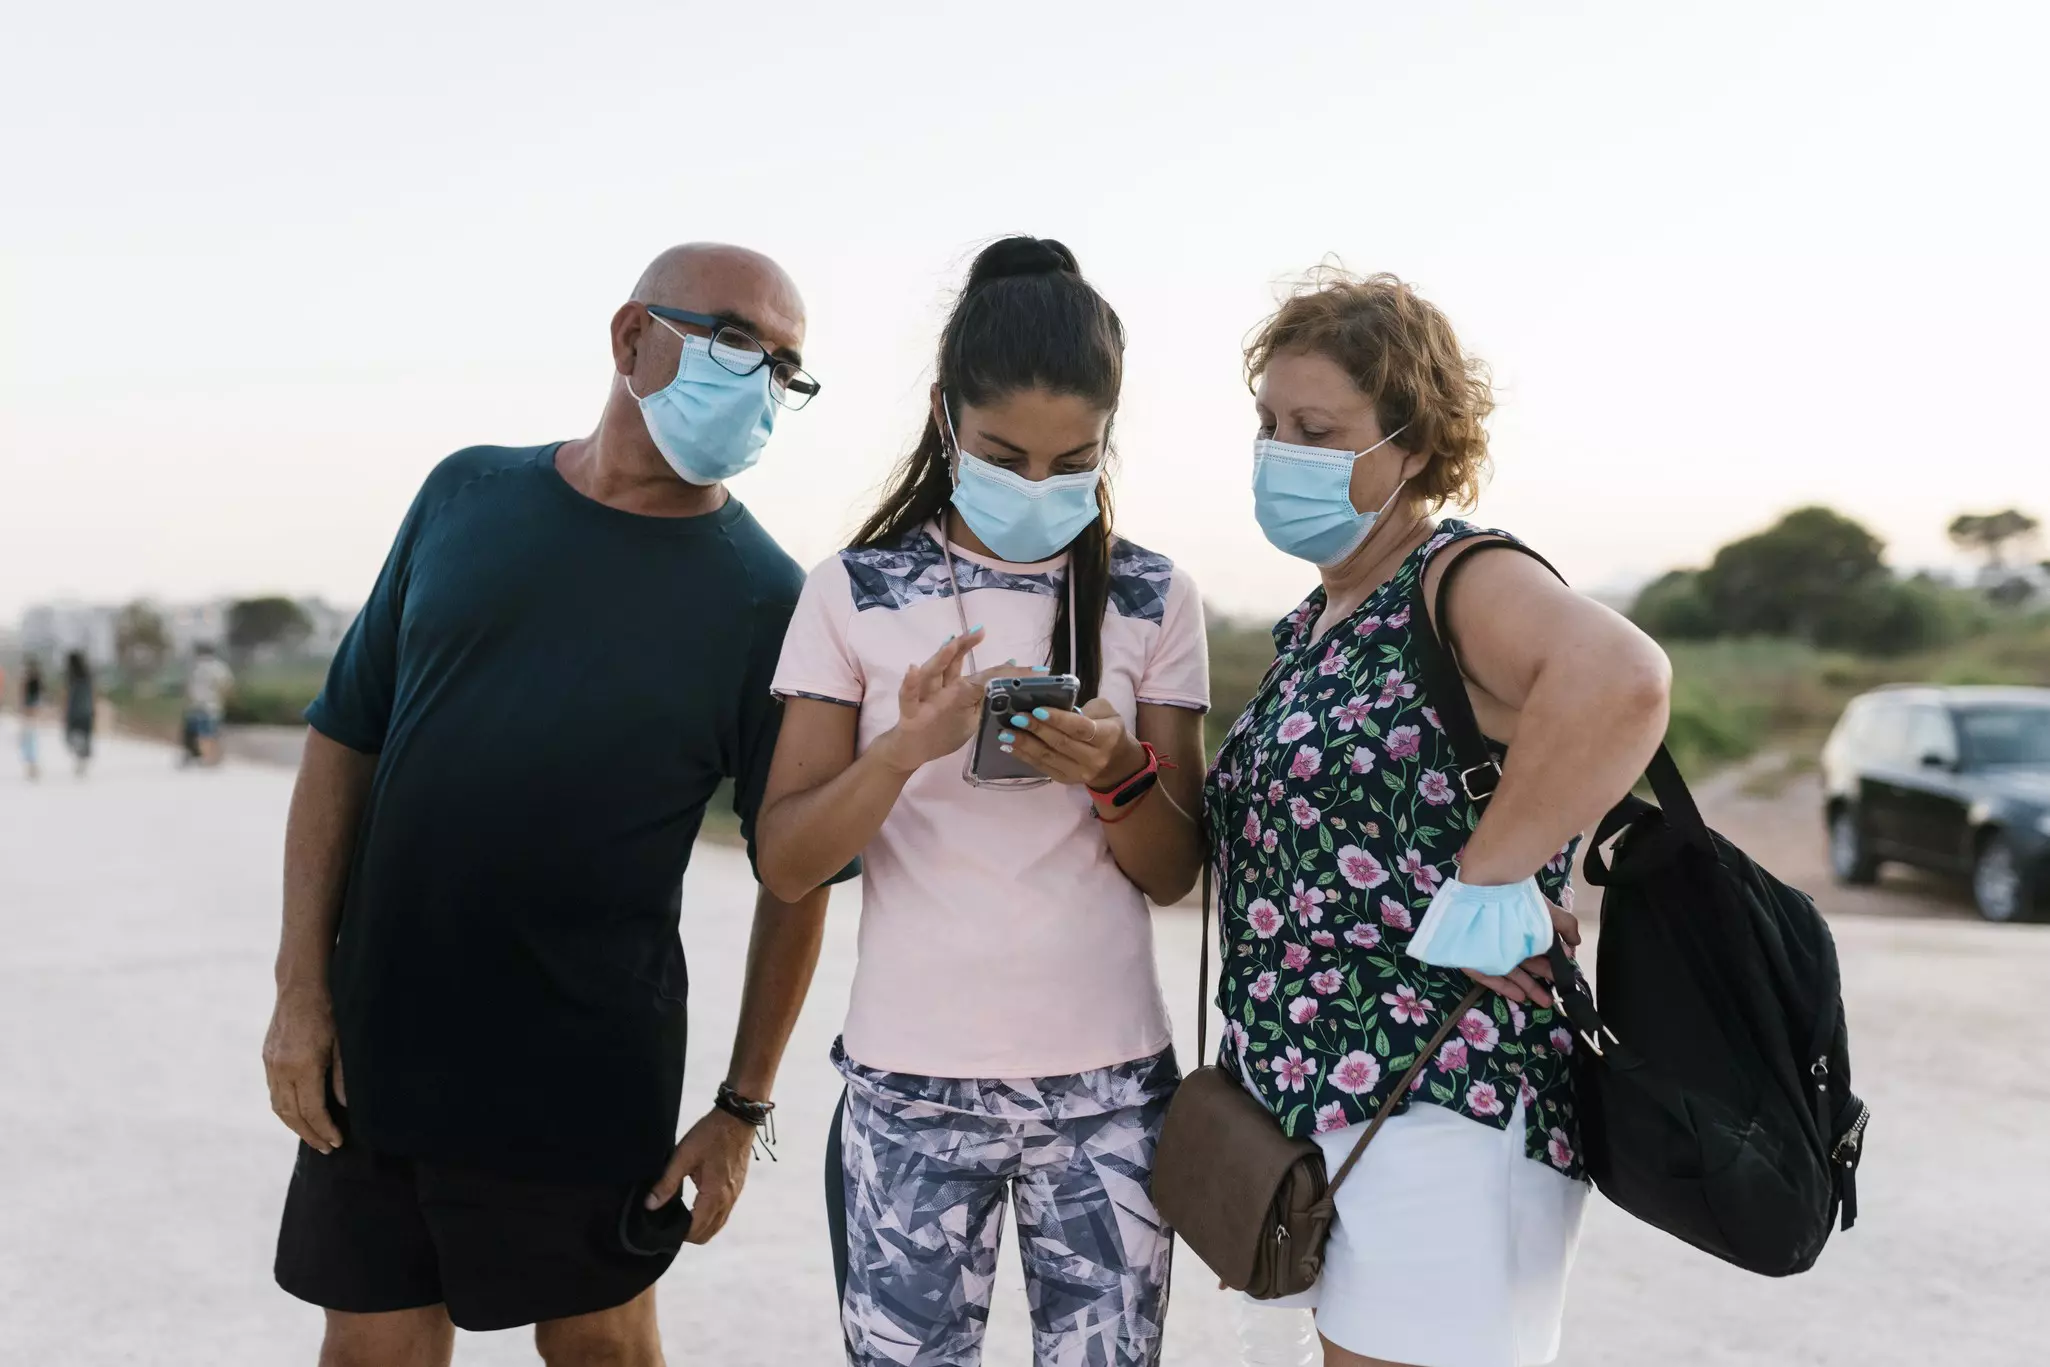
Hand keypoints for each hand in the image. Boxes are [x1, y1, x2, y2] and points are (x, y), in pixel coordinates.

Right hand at [263, 988, 343, 1152]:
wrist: (300, 984)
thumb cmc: (330, 1009)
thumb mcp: (343, 1042)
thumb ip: (343, 1076)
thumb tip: (345, 1106)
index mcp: (303, 1066)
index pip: (312, 1111)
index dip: (325, 1129)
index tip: (337, 1142)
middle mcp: (281, 1068)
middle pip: (292, 1114)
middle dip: (310, 1134)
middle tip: (327, 1147)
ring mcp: (271, 1063)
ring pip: (278, 1106)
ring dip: (295, 1125)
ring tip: (313, 1136)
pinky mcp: (267, 1057)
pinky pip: (273, 1092)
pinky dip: (284, 1109)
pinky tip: (298, 1114)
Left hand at [647, 1108, 754, 1243]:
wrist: (738, 1118)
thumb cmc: (711, 1134)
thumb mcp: (684, 1155)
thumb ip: (667, 1183)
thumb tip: (650, 1205)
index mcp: (714, 1194)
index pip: (696, 1229)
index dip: (679, 1234)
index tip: (664, 1228)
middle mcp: (728, 1200)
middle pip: (708, 1233)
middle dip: (689, 1234)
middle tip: (670, 1223)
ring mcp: (736, 1195)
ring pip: (718, 1225)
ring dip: (701, 1227)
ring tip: (682, 1217)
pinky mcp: (738, 1188)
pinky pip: (724, 1214)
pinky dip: (711, 1218)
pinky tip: (697, 1207)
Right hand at [875, 630, 1007, 774]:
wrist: (912, 751)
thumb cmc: (943, 731)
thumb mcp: (972, 717)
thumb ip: (987, 699)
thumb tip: (1010, 681)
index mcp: (961, 689)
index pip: (985, 675)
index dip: (1008, 671)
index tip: (1035, 669)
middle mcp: (943, 687)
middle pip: (954, 662)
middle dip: (966, 645)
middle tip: (980, 630)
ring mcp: (927, 698)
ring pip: (932, 672)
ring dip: (942, 657)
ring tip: (951, 642)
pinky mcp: (911, 712)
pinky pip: (908, 696)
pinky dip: (910, 683)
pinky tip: (912, 669)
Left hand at [1002, 696, 1143, 788]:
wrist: (1116, 765)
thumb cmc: (1109, 730)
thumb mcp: (1108, 712)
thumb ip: (1087, 707)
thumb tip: (1057, 706)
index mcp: (1108, 737)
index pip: (1079, 728)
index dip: (1057, 719)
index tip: (1037, 710)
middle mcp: (1094, 758)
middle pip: (1060, 743)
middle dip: (1036, 729)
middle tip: (1016, 718)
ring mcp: (1079, 773)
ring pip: (1048, 757)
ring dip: (1024, 745)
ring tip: (1006, 733)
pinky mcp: (1066, 780)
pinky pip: (1043, 768)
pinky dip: (1025, 757)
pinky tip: (1010, 747)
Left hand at [1461, 897, 1578, 1008]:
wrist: (1487, 891)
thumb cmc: (1520, 900)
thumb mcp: (1549, 912)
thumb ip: (1566, 926)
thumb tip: (1576, 943)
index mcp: (1525, 930)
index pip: (1541, 951)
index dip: (1554, 963)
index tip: (1566, 974)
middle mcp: (1509, 941)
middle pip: (1528, 963)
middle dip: (1545, 978)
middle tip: (1559, 992)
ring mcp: (1490, 951)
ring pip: (1512, 973)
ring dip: (1529, 987)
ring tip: (1546, 1001)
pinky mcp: (1475, 960)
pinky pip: (1490, 977)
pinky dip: (1506, 987)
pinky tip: (1521, 997)